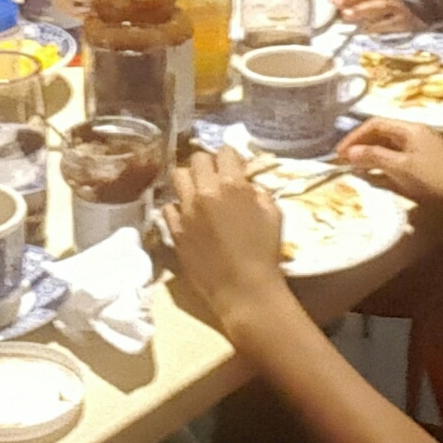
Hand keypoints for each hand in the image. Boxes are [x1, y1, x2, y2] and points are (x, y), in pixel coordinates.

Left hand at [163, 145, 286, 323]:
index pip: (225, 152)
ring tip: (198, 193)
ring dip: (189, 180)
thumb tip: (247, 186)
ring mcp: (187, 211)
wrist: (244, 291)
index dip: (230, 158)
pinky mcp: (175, 230)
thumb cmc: (265, 254)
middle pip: (197, 159)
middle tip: (215, 178)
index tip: (233, 167)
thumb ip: (258, 193)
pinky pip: (169, 207)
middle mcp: (206, 192)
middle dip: (208, 164)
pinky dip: (178, 208)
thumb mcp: (274, 215)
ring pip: (177, 176)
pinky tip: (188, 216)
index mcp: (233, 185)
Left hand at [328, 0, 418, 32]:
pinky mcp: (406, 23)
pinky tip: (365, 29)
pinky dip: (378, 25)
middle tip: (337, 2)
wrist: (417, 27)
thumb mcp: (368, 7)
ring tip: (346, 14)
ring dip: (363, 8)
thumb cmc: (387, 18)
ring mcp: (400, 9)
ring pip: (382, 4)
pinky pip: (392, 22)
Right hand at [336, 117, 442, 227]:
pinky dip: (384, 163)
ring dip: (371, 155)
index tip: (339, 152)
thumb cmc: (433, 180)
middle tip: (344, 160)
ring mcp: (422, 148)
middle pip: (382, 133)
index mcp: (411, 129)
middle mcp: (416, 134)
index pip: (376, 124)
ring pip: (389, 146)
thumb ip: (374, 157)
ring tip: (356, 167)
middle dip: (362, 145)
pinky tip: (375, 174)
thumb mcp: (401, 168)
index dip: (355, 136)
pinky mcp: (425, 162)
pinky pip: (398, 157)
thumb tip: (349, 152)